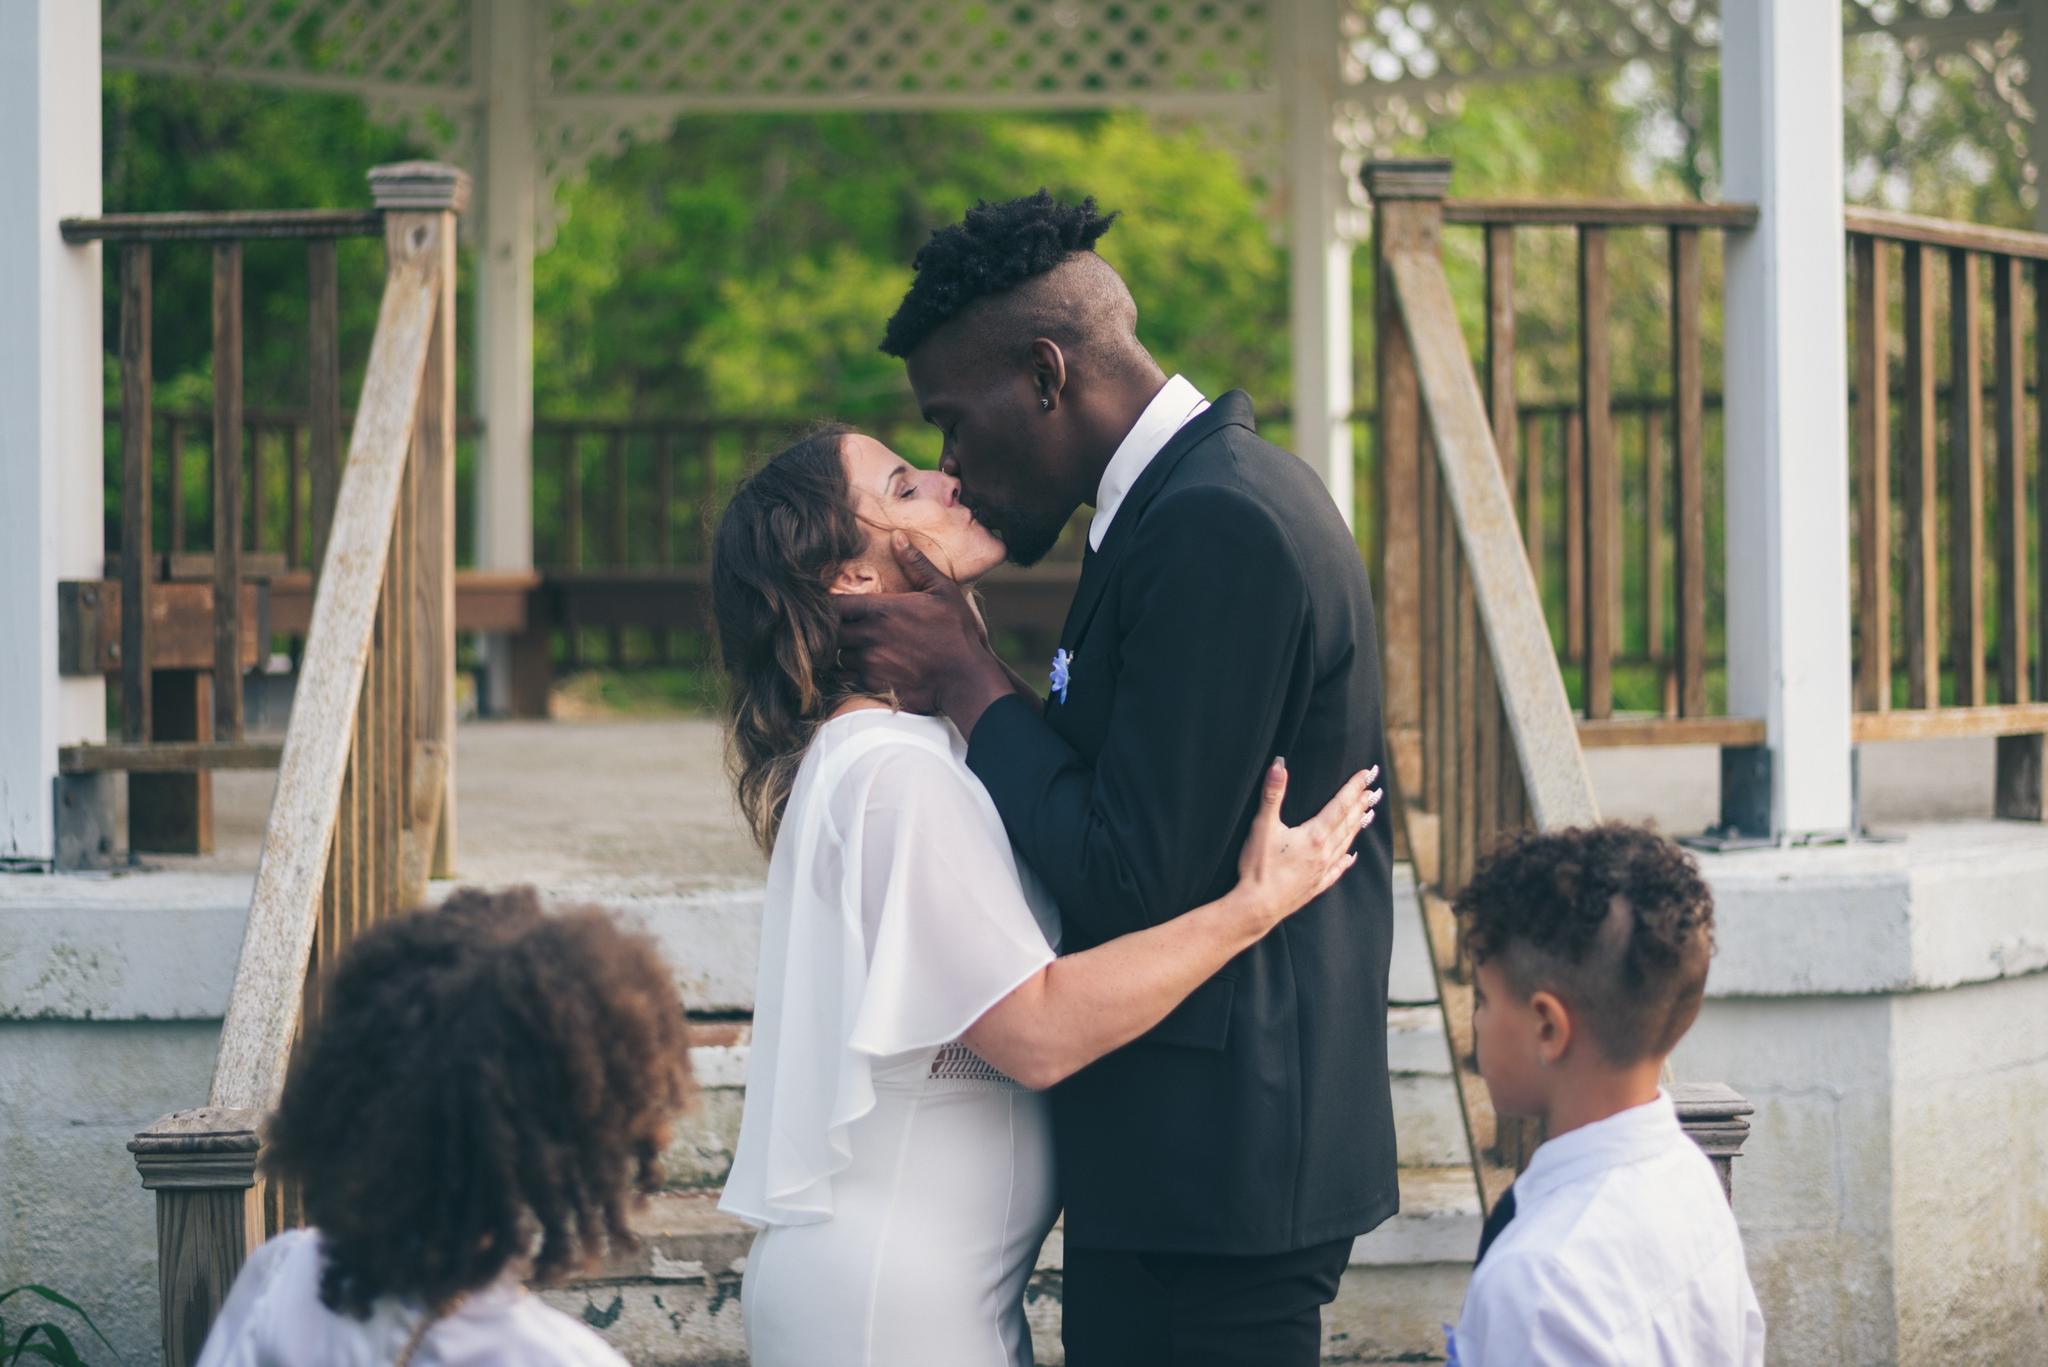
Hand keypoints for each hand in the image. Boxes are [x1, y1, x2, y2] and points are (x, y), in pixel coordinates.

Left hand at [834, 534, 1010, 726]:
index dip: (828, 604)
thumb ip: (916, 564)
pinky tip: (860, 667)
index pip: (835, 604)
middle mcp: (869, 636)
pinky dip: (847, 673)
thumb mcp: (943, 591)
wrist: (965, 679)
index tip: (831, 603)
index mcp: (882, 610)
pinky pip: (845, 678)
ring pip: (837, 655)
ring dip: (842, 650)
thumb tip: (897, 536)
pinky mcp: (873, 685)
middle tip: (839, 625)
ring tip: (852, 646)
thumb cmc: (957, 632)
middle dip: (831, 628)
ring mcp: (869, 663)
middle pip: (829, 631)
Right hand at [1231, 761, 1380, 930]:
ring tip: (1368, 815)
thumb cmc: (1258, 867)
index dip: (1354, 787)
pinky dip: (1346, 861)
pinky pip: (1336, 870)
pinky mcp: (1314, 886)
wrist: (1257, 907)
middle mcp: (1324, 852)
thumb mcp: (1262, 826)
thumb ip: (1272, 794)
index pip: (1340, 805)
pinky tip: (1352, 857)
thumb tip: (1279, 764)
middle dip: (1361, 804)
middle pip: (1347, 823)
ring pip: (1346, 844)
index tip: (1367, 774)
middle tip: (1374, 790)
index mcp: (1314, 835)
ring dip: (1357, 827)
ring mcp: (1321, 870)